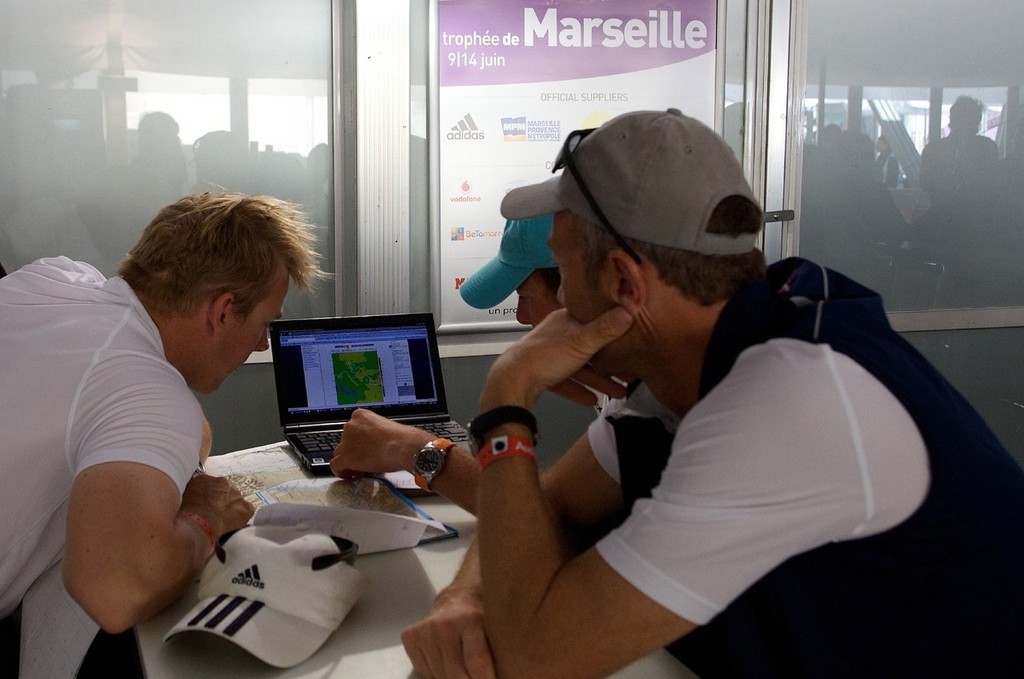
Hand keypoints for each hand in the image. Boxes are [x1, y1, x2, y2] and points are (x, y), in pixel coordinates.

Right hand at [179, 473, 253, 535]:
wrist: (198, 525)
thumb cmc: (185, 515)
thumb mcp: (180, 500)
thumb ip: (189, 495)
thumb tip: (191, 498)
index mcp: (205, 479)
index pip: (209, 486)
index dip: (209, 497)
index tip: (206, 505)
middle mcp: (223, 483)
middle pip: (224, 492)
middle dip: (221, 501)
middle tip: (214, 514)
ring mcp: (237, 495)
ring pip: (235, 501)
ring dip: (231, 509)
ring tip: (222, 521)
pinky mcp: (246, 508)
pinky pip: (246, 512)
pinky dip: (241, 518)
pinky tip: (232, 525)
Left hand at [329, 408, 431, 477]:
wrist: (404, 447)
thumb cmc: (402, 438)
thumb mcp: (385, 426)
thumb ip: (374, 433)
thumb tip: (372, 445)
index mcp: (360, 415)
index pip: (352, 430)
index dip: (358, 441)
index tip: (365, 448)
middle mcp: (350, 425)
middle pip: (345, 441)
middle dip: (354, 451)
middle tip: (366, 459)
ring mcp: (346, 441)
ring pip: (340, 453)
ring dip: (349, 461)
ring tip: (362, 469)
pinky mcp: (346, 457)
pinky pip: (336, 466)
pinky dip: (342, 471)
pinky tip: (351, 475)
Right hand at [402, 584, 495, 678]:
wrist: (460, 596)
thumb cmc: (483, 617)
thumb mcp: (496, 628)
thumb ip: (496, 651)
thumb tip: (506, 673)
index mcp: (470, 619)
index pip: (476, 662)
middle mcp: (445, 624)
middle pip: (456, 673)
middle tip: (476, 676)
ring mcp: (426, 630)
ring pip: (440, 675)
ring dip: (453, 678)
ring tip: (463, 669)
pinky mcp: (410, 636)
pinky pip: (424, 671)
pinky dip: (436, 674)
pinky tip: (446, 662)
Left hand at [480, 306, 633, 410]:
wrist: (513, 382)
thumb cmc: (542, 357)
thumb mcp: (581, 341)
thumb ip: (605, 329)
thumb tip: (627, 312)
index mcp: (564, 321)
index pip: (591, 319)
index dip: (610, 328)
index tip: (626, 336)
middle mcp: (556, 336)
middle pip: (588, 347)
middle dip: (608, 362)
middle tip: (626, 372)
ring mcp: (548, 356)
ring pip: (579, 367)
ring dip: (598, 380)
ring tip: (617, 391)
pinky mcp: (542, 374)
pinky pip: (565, 382)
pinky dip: (579, 390)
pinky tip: (591, 399)